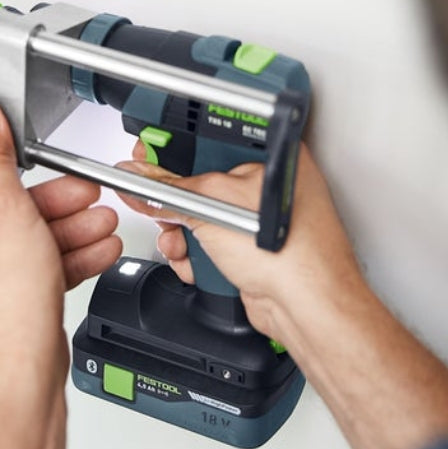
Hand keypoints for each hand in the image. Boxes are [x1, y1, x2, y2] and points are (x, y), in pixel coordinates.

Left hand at [0, 98, 121, 388]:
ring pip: (24, 245)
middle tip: (89, 198)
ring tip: (103, 225)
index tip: (57, 177)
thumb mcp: (7, 207)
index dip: (27, 181)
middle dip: (59, 208)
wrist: (19, 374)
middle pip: (8, 215)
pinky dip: (61, 261)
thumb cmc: (2, 302)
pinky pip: (30, 272)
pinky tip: (95, 253)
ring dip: (69, 232)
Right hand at [118, 143, 363, 344]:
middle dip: (175, 201)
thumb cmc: (292, 253)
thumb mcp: (214, 206)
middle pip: (201, 181)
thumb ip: (169, 189)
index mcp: (271, 156)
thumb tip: (140, 178)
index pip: (211, 140)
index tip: (148, 154)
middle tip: (160, 206)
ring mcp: (260, 222)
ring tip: (179, 242)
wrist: (307, 309)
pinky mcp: (251, 251)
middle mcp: (269, 186)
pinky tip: (194, 262)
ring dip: (181, 234)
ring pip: (202, 218)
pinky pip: (210, 244)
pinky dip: (196, 255)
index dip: (176, 147)